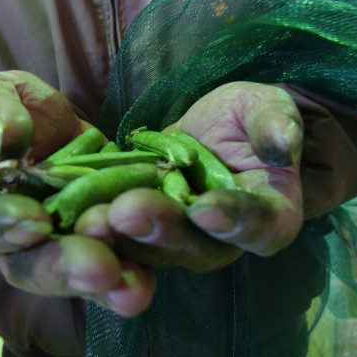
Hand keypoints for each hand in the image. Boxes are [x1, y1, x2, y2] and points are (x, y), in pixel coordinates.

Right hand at [0, 70, 154, 315]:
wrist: (41, 123)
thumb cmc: (4, 110)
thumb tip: (6, 138)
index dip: (1, 227)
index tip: (36, 221)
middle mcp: (12, 239)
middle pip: (30, 267)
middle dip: (65, 268)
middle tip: (99, 268)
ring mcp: (58, 243)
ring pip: (77, 276)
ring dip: (107, 284)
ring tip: (134, 287)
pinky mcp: (99, 238)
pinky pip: (115, 259)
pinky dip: (136, 267)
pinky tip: (155, 271)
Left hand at [75, 82, 303, 271]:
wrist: (219, 131)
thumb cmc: (252, 119)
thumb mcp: (269, 108)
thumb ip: (276, 123)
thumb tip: (283, 144)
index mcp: (269, 216)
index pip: (259, 225)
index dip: (234, 219)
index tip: (204, 206)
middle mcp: (223, 239)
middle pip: (196, 247)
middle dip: (160, 231)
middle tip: (125, 213)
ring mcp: (182, 237)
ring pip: (154, 247)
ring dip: (121, 237)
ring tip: (89, 219)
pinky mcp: (147, 227)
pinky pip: (125, 233)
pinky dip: (100, 225)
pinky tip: (72, 213)